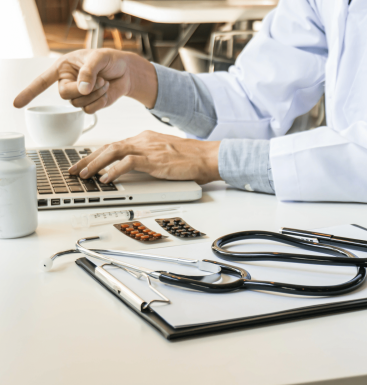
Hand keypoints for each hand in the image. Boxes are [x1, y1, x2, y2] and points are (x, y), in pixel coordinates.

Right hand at [13, 49, 157, 111]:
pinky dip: (100, 102)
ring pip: (79, 104)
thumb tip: (82, 89)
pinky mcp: (91, 104)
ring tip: (104, 82)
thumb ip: (88, 72)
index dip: (29, 92)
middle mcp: (68, 83)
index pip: (42, 81)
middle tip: (99, 80)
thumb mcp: (98, 59)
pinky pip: (89, 110)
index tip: (17, 103)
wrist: (126, 71)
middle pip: (65, 95)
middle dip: (83, 89)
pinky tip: (106, 91)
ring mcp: (79, 95)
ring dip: (95, 94)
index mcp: (63, 68)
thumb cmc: (110, 60)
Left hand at [68, 131, 220, 184]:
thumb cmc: (189, 158)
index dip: (97, 155)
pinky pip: (128, 163)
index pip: (115, 145)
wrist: (206, 156)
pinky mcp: (154, 159)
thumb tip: (132, 167)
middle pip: (109, 147)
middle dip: (88, 159)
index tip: (86, 163)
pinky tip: (106, 178)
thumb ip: (147, 157)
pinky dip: (114, 170)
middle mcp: (143, 140)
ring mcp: (148, 148)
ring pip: (113, 152)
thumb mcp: (163, 154)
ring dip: (96, 164)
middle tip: (75, 170)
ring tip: (84, 175)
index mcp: (145, 138)